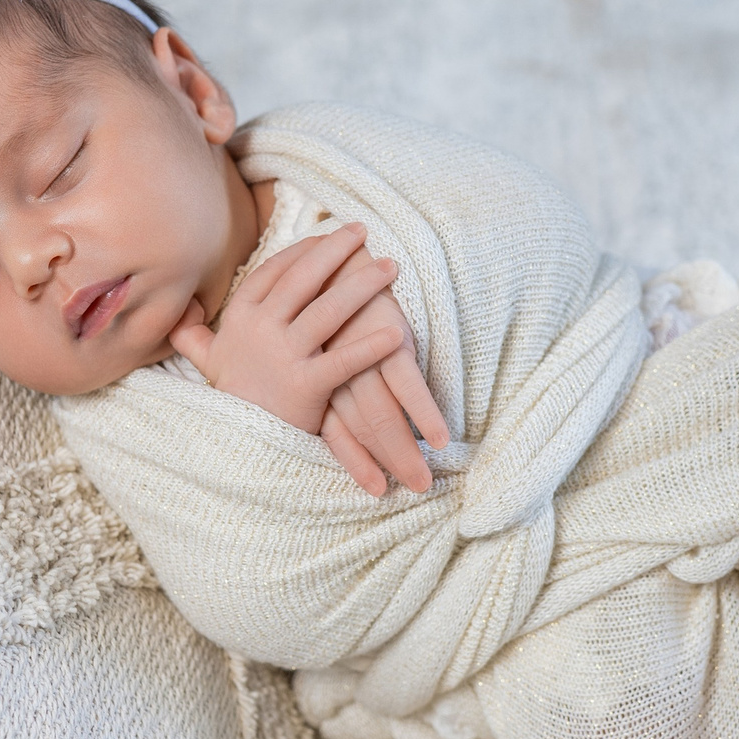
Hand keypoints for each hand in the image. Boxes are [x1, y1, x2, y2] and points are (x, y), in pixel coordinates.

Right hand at [168, 223, 409, 436]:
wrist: (233, 445)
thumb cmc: (231, 398)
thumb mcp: (204, 361)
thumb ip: (190, 332)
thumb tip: (180, 308)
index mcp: (240, 318)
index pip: (275, 270)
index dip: (304, 250)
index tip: (328, 235)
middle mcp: (260, 330)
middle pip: (305, 279)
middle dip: (336, 251)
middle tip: (364, 232)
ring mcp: (283, 356)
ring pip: (328, 310)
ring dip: (362, 285)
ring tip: (390, 267)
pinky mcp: (306, 386)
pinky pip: (344, 360)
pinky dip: (371, 346)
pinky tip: (397, 333)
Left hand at [312, 249, 450, 495]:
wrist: (344, 247)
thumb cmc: (328, 294)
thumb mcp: (306, 333)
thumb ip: (301, 365)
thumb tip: (298, 395)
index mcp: (314, 371)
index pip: (331, 428)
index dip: (354, 461)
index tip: (374, 490)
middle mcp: (333, 367)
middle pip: (359, 428)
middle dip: (386, 463)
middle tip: (412, 491)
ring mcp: (360, 353)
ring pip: (382, 414)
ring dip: (405, 450)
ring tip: (423, 482)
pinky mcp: (387, 335)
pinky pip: (407, 381)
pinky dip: (424, 411)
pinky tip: (440, 437)